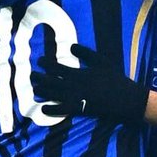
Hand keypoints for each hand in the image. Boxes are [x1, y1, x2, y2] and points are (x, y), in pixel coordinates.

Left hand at [31, 44, 148, 123]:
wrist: (124, 99)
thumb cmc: (113, 78)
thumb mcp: (101, 61)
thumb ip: (85, 53)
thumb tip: (70, 46)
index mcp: (76, 73)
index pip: (54, 67)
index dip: (44, 63)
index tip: (39, 61)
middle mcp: (71, 86)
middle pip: (48, 81)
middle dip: (38, 78)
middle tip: (32, 75)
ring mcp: (73, 99)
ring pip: (51, 95)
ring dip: (41, 92)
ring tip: (35, 89)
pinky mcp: (77, 110)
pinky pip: (59, 110)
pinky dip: (49, 110)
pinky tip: (43, 108)